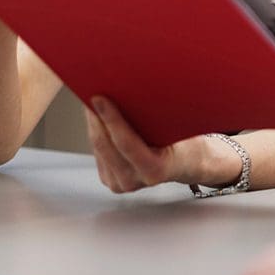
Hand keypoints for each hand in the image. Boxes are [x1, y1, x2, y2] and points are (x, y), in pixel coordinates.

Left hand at [86, 96, 239, 192]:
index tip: (99, 99)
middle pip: (105, 145)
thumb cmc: (185, 143)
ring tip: (91, 100)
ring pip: (98, 148)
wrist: (187, 163)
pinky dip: (97, 132)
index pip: (126, 144)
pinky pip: (98, 153)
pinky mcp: (110, 180)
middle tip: (88, 92)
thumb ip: (158, 116)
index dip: (111, 119)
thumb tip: (131, 91)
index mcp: (155, 170)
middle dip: (95, 117)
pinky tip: (97, 116)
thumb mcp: (179, 129)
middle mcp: (134, 181)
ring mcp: (121, 183)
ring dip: (93, 122)